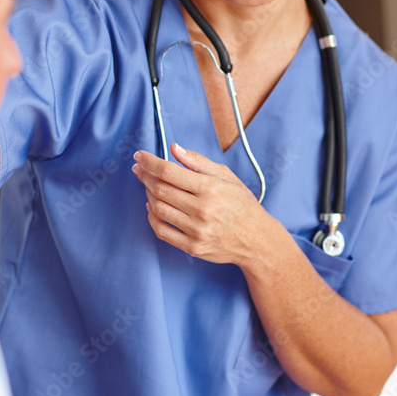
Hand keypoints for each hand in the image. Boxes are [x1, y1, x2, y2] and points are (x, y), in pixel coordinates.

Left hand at [132, 142, 269, 264]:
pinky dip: (152, 217)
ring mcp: (196, 230)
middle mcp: (202, 209)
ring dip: (148, 194)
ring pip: (158, 209)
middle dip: (145, 176)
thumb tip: (174, 148)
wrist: (257, 239)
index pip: (170, 171)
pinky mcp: (192, 247)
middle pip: (160, 189)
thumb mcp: (226, 176)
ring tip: (148, 185)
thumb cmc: (242, 204)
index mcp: (210, 188)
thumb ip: (198, 162)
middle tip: (139, 169)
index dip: (150, 162)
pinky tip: (152, 206)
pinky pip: (162, 231)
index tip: (139, 156)